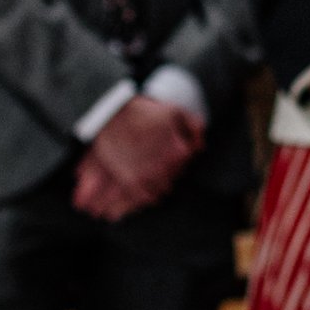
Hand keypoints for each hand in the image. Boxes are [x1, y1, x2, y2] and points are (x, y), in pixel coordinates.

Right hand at [73, 91, 203, 223]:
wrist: (109, 116)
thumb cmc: (143, 112)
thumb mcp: (175, 112)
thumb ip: (195, 127)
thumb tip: (200, 148)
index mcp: (179, 152)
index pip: (188, 162)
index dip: (180, 154)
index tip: (169, 146)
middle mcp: (166, 168)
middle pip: (176, 176)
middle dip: (170, 168)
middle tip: (156, 156)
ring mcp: (148, 177)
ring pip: (163, 189)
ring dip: (159, 181)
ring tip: (149, 168)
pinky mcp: (131, 183)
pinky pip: (146, 198)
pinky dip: (147, 193)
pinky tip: (144, 182)